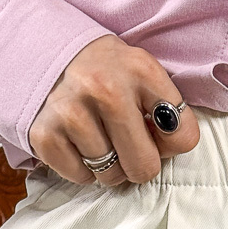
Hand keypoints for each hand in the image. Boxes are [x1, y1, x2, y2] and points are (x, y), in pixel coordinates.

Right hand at [28, 34, 199, 186]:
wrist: (46, 51)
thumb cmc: (108, 73)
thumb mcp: (144, 75)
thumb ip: (167, 112)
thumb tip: (164, 155)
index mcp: (142, 71)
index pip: (183, 137)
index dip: (171, 143)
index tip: (155, 132)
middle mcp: (106, 89)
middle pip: (145, 167)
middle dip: (139, 162)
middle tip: (126, 143)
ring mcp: (72, 112)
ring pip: (111, 176)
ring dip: (108, 165)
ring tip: (98, 136)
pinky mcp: (44, 134)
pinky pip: (81, 177)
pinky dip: (81, 168)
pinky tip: (77, 141)